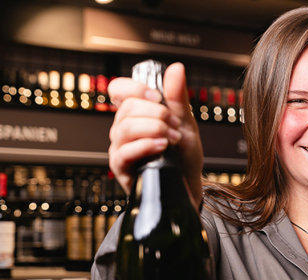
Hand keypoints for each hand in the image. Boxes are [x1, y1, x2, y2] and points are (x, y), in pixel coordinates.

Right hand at [107, 63, 204, 204]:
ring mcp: (120, 147)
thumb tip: (176, 68)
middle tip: (175, 126)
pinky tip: (162, 147)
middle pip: (127, 108)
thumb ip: (178, 96)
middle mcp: (123, 128)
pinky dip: (146, 146)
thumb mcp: (185, 122)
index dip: (134, 88)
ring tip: (173, 139)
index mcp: (135, 113)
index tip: (157, 96)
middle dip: (157, 113)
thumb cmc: (183, 155)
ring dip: (155, 129)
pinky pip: (124, 152)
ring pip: (125, 127)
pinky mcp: (121, 167)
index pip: (118, 89)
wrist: (189, 184)